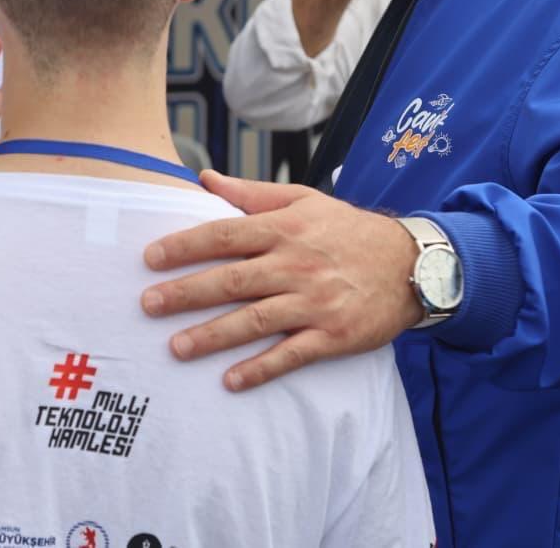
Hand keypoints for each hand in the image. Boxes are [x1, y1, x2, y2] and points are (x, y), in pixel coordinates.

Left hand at [140, 172, 420, 390]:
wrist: (412, 264)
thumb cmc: (348, 230)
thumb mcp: (304, 200)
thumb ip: (251, 193)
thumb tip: (204, 179)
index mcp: (285, 229)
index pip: (225, 236)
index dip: (185, 246)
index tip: (150, 257)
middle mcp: (296, 264)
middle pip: (233, 279)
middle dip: (187, 292)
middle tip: (147, 304)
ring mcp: (315, 302)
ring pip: (256, 320)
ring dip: (214, 335)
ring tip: (176, 348)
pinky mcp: (333, 335)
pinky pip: (292, 355)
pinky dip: (261, 368)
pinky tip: (231, 381)